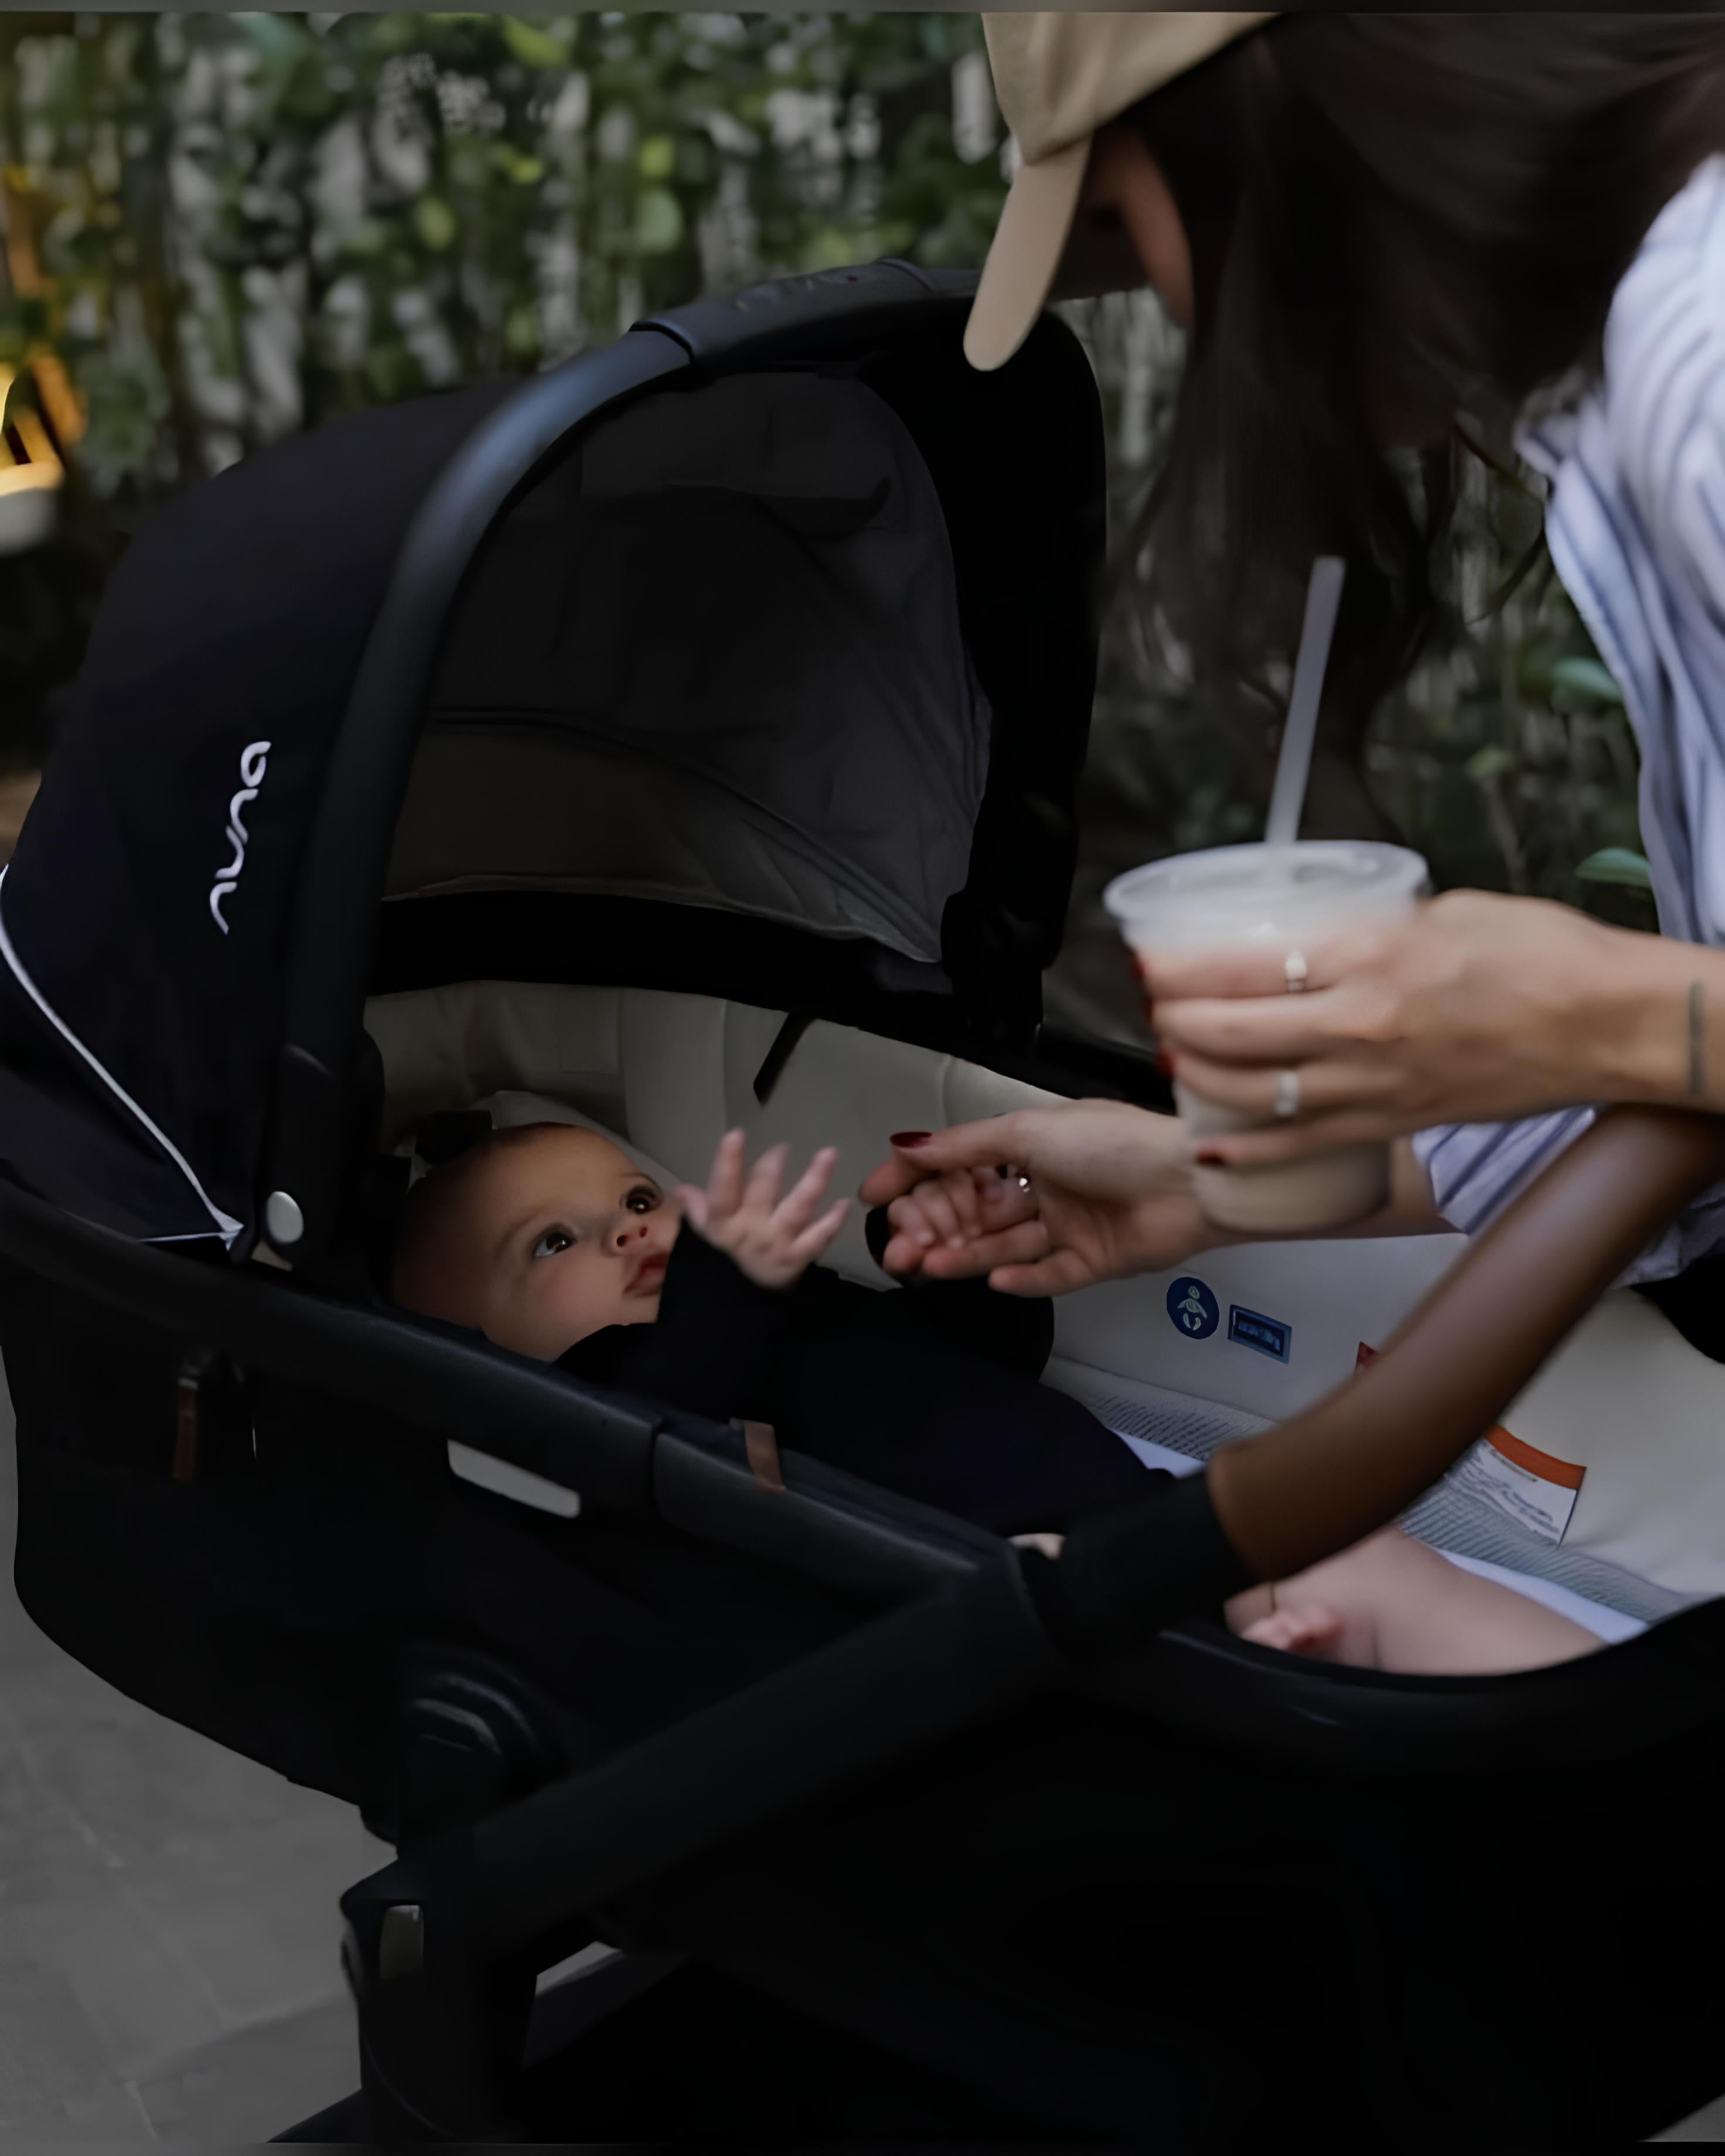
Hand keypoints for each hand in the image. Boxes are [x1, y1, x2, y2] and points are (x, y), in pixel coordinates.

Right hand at [676, 1130, 849, 1290]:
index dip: (727, 1164)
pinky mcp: (799, 1258)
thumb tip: (679, 1188)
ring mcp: (777, 1244)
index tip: (736, 1134)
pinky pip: (819, 1238)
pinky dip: (833, 1220)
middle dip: (771, 1168)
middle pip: (762, 1194)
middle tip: (782, 1147)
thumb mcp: (704, 1237)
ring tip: (828, 1154)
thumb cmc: (722, 1262)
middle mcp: (751, 1232)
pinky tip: (844, 1202)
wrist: (740, 1308)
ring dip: (814, 1180)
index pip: (721, 1192)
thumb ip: (695, 1209)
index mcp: (723, 1224)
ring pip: (798, 1208)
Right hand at [858, 1101, 1218, 1295]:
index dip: (915, 1181)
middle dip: (934, 1227)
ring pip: (1004, 1244)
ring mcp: (1069, 1225)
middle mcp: (1046, 1184)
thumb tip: (903, 1145)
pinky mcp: (1093, 1262)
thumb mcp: (1028, 1131)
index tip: (871, 1199)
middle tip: (897, 1248)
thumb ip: (963, 1146)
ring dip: (965, 1254)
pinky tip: (992, 1279)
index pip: (959, 1166)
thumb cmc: (1113, 1142)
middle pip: (976, 1212)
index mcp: (1030, 1146)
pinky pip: (1048, 1275)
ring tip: (927, 1265)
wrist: (1193, 1179)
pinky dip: (1020, 1278)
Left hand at [1146, 889, 1667, 1167]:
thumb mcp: (1441, 910)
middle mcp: (1360, 1027)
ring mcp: (1374, 1084)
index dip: (1181, 969)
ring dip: (1200, 1074)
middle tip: (1152, 1005)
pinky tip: (1209, 1140)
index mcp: (1370, 957)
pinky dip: (1247, 1145)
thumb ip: (1373, 929)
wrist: (1609, 1023)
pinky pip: (1300, 1142)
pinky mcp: (1393, 1123)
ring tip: (1172, 1056)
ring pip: (1254, 1090)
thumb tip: (1326, 937)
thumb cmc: (1543, 955)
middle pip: (1233, 1031)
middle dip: (1176, 1019)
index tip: (1150, 962)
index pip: (1244, 966)